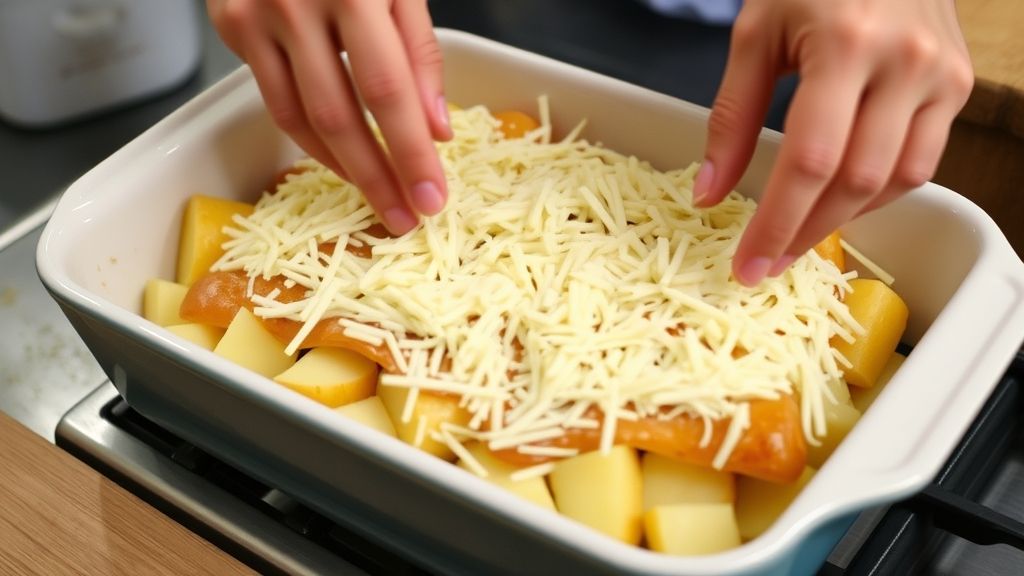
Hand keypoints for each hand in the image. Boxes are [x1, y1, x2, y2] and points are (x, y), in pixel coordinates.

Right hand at [207, 0, 451, 234]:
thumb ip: (419, 50)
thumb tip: (435, 128)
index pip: (388, 90)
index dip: (411, 150)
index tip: (431, 197)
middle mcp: (297, 6)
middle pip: (340, 116)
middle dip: (377, 176)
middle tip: (404, 217)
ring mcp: (256, 18)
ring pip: (300, 120)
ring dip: (342, 170)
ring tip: (377, 199)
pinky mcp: (231, 27)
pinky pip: (275, 101)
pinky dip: (309, 140)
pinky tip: (340, 161)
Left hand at [693, 0, 973, 284]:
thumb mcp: (756, 34)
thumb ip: (731, 115)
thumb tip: (708, 193)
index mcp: (845, 45)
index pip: (809, 161)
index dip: (777, 222)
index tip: (748, 263)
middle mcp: (904, 63)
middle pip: (855, 181)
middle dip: (806, 232)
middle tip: (768, 262)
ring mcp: (941, 75)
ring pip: (897, 180)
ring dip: (844, 220)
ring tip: (798, 237)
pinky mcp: (959, 84)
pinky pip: (922, 161)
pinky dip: (878, 192)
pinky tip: (840, 201)